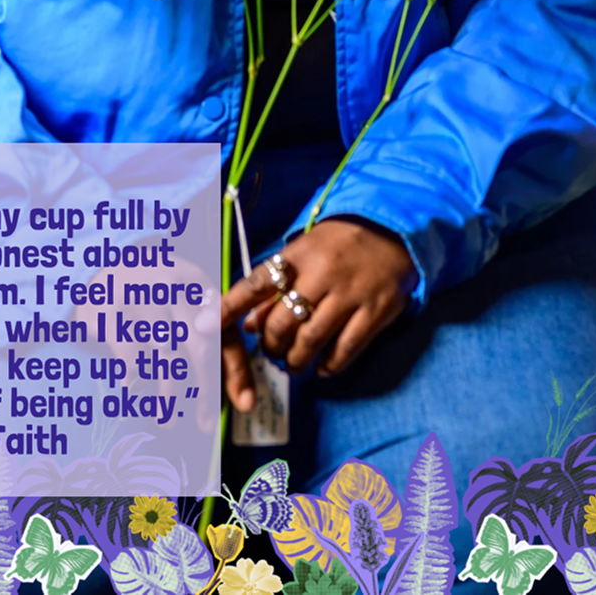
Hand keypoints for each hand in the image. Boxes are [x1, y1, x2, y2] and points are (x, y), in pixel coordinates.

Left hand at [219, 219, 417, 412]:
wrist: (392, 231)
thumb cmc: (337, 244)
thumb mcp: (303, 253)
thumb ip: (275, 286)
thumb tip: (247, 324)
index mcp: (299, 254)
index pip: (256, 283)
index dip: (228, 307)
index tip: (204, 325)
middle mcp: (322, 273)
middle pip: (281, 322)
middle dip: (269, 345)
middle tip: (270, 351)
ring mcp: (351, 294)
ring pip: (310, 341)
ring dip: (294, 361)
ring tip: (292, 363)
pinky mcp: (375, 312)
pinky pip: (344, 351)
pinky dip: (328, 365)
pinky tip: (321, 365)